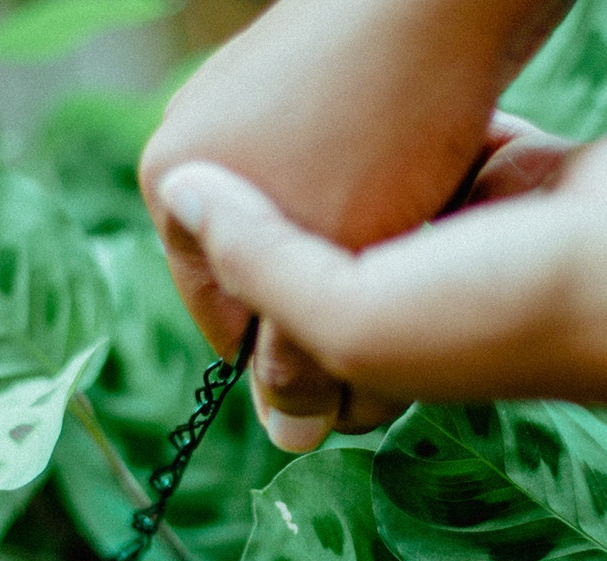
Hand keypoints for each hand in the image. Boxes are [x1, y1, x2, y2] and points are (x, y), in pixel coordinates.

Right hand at [139, 0, 566, 449]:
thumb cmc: (387, 132)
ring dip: (370, 239)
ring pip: (317, 217)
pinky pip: (346, 164)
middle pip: (273, 268)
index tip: (365, 352)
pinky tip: (435, 170)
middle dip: (337, 287)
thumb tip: (285, 443)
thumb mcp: (333, 269)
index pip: (228, 324)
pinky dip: (387, 184)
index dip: (300, 354)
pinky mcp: (318, 71)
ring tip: (427, 219)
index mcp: (172, 183)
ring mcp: (253, 95)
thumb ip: (298, 358)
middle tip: (407, 278)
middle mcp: (199, 133)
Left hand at [156, 127, 606, 429]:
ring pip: (370, 193)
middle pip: (317, 256)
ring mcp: (454, 238)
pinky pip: (436, 147)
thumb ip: (260, 266)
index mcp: (368, 360)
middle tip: (283, 154)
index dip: (238, 282)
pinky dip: (418, 124)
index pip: (271, 339)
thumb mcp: (355, 314)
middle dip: (296, 206)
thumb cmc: (507, 306)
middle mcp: (407, 305)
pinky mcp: (501, 178)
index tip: (224, 207)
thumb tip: (183, 197)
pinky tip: (396, 88)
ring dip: (349, 157)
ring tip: (324, 111)